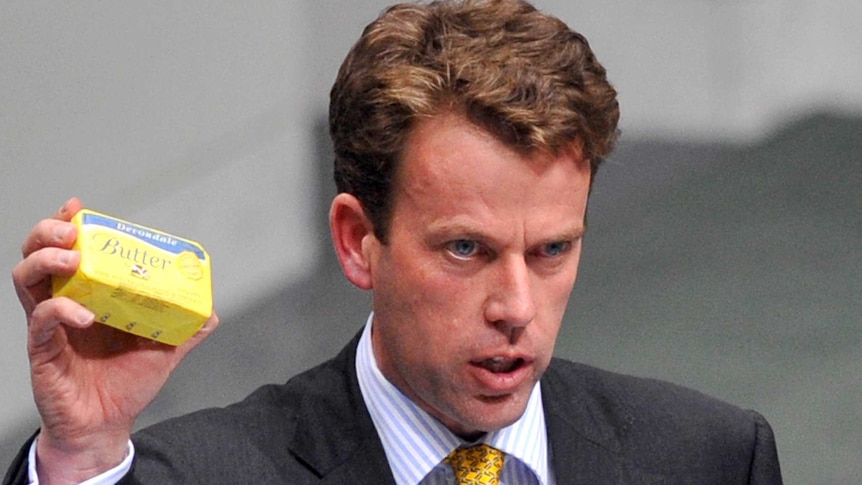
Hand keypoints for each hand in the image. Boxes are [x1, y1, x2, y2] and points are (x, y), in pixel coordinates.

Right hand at [11, 198, 218, 483]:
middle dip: (49, 232)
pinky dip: (60, 309)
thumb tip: (212, 310)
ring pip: (27, 277)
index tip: (78, 208)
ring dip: (46, 260)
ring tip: (73, 259)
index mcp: (89, 295)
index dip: (68, 225)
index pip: (69, 250)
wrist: (106, 426)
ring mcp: (49, 325)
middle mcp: (63, 302)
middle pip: (38, 253)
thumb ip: (185, 328)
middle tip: (72, 230)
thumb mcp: (163, 350)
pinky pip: (41, 319)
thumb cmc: (126, 385)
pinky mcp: (42, 348)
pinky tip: (84, 314)